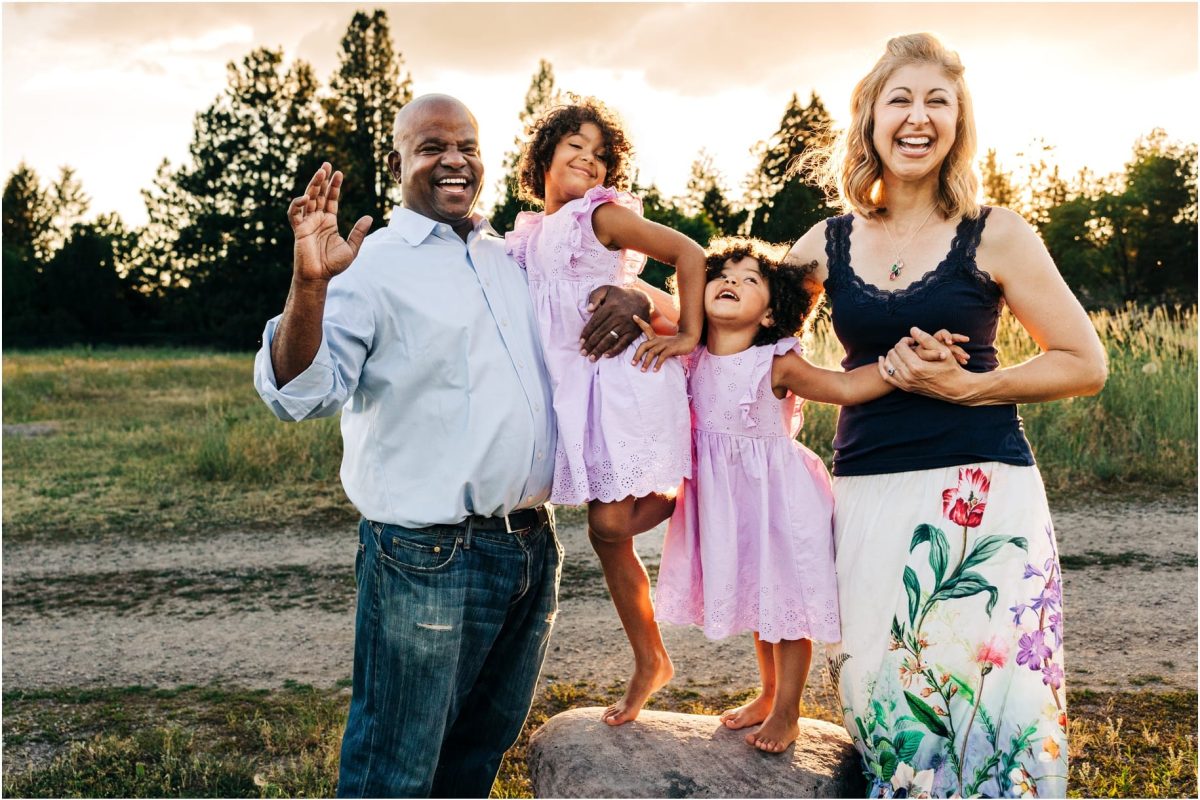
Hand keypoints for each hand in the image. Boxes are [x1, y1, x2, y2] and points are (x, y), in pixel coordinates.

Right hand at [288, 163, 372, 284]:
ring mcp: (307, 223)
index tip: (339, 173)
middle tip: (327, 164)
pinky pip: (295, 213)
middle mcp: (317, 219)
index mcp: (329, 222)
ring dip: (313, 185)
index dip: (334, 186)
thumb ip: (358, 232)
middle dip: (322, 179)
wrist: (319, 277)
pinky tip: (307, 197)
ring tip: (320, 172)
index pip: (331, 199)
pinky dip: (298, 204)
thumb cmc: (333, 265)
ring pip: (308, 199)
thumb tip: (369, 217)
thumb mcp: (351, 248)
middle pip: (319, 194)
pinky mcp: (298, 229)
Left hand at [579, 285, 653, 360]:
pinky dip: (614, 351)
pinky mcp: (633, 333)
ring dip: (599, 350)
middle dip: (591, 344)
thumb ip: (595, 296)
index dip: (587, 333)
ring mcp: (626, 326)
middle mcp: (618, 317)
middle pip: (601, 332)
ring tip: (591, 358)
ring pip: (610, 339)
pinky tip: (606, 356)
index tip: (580, 341)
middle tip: (583, 353)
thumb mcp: (607, 289)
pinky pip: (623, 344)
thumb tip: (588, 309)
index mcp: (610, 306)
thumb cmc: (621, 295)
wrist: (643, 300)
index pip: (595, 322)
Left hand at [629, 316, 697, 371]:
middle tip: (632, 364)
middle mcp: (658, 340)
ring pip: (652, 352)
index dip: (640, 322)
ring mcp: (664, 344)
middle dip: (637, 355)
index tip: (634, 316)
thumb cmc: (675, 344)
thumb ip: (656, 348)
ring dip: (646, 362)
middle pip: (644, 345)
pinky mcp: (671, 349)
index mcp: (656, 338)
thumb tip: (648, 357)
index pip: (647, 328)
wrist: (689, 340)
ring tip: (643, 370)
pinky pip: (662, 357)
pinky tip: (655, 370)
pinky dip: (658, 364)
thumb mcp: (664, 344)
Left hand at [878, 327, 971, 400]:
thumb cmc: (951, 368)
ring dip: (892, 355)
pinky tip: (884, 359)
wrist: (955, 388)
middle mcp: (908, 376)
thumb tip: (913, 329)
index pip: (900, 347)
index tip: (913, 341)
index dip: (905, 341)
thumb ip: (927, 339)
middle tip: (908, 345)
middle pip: (892, 354)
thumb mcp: (943, 351)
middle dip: (899, 347)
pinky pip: (887, 377)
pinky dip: (884, 367)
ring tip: (901, 351)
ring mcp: (905, 384)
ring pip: (887, 365)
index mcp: (916, 366)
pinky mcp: (905, 388)